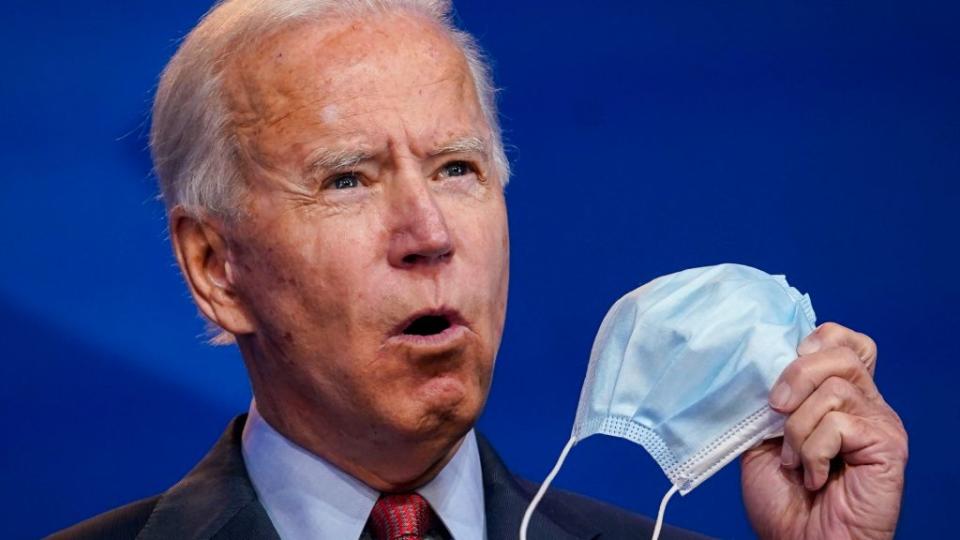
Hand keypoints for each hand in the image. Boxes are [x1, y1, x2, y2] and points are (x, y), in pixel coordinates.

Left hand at [740, 322, 907, 539]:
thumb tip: (761, 365)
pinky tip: (814, 477)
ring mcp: (879, 423)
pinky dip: (813, 451)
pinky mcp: (888, 445)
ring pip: (833, 388)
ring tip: (796, 462)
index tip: (789, 360)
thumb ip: (771, 400)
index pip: (844, 342)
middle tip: (776, 410)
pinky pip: (839, 423)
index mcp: (838, 397)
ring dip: (799, 429)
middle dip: (796, 376)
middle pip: (840, 353)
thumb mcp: (763, 438)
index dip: (819, 340)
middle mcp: (864, 404)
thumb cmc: (784, 500)